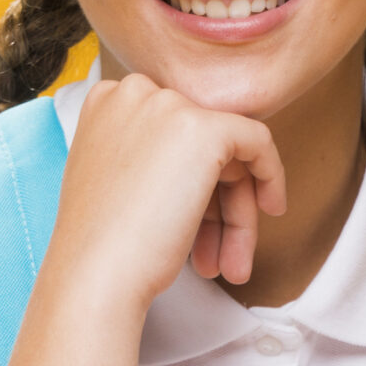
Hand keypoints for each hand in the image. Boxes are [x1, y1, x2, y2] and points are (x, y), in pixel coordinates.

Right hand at [48, 74, 286, 312]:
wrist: (96, 272)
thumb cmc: (101, 245)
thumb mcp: (117, 183)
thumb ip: (148, 160)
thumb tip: (196, 167)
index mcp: (107, 101)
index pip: (169, 134)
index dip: (188, 180)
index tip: (195, 223)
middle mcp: (135, 92)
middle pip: (199, 144)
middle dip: (215, 204)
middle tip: (217, 256)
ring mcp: (169, 107)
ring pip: (228, 151)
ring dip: (236, 213)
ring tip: (233, 266)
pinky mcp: (205, 129)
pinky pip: (257, 141)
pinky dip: (270, 175)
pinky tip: (270, 211)